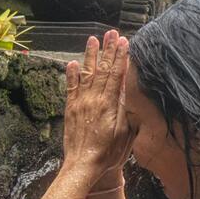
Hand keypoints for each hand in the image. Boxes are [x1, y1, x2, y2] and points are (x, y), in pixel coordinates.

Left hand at [64, 30, 133, 185]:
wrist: (83, 165)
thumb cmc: (108, 154)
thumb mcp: (125, 133)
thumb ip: (126, 109)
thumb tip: (129, 89)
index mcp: (109, 104)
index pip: (117, 74)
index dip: (121, 57)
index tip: (124, 42)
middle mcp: (94, 99)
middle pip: (103, 69)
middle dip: (108, 50)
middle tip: (112, 33)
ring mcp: (80, 103)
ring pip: (86, 74)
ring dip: (91, 56)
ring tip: (93, 39)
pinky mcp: (70, 109)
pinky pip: (71, 87)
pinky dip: (72, 74)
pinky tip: (72, 62)